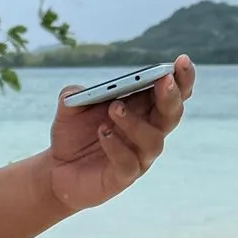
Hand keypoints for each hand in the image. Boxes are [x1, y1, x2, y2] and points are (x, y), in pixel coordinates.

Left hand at [45, 56, 193, 216]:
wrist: (56, 170)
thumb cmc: (73, 134)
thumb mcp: (70, 109)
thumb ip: (74, 94)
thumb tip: (76, 92)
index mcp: (142, 109)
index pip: (172, 93)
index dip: (182, 78)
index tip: (181, 60)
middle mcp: (147, 132)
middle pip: (172, 114)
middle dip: (171, 96)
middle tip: (163, 80)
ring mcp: (138, 156)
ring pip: (152, 140)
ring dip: (135, 121)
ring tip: (114, 108)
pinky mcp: (123, 177)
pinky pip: (129, 163)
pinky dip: (116, 146)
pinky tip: (103, 132)